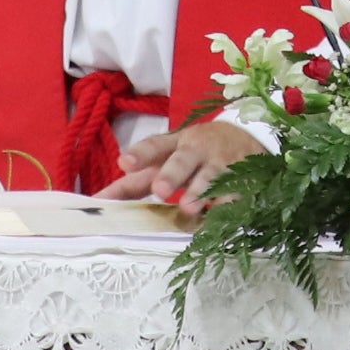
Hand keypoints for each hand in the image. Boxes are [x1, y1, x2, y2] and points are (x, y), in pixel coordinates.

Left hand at [100, 118, 267, 214]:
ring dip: (200, 192)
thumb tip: (101, 200)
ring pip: (210, 177)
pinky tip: (219, 213)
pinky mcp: (243, 177)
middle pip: (183, 160)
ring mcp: (221, 163)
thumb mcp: (169, 157)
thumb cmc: (197, 153)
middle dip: (172, 174)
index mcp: (176, 143)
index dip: (140, 153)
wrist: (248, 136)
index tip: (123, 163)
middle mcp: (197, 150)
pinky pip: (234, 193)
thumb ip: (139, 180)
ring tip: (188, 207)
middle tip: (159, 189)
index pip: (155, 146)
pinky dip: (226, 204)